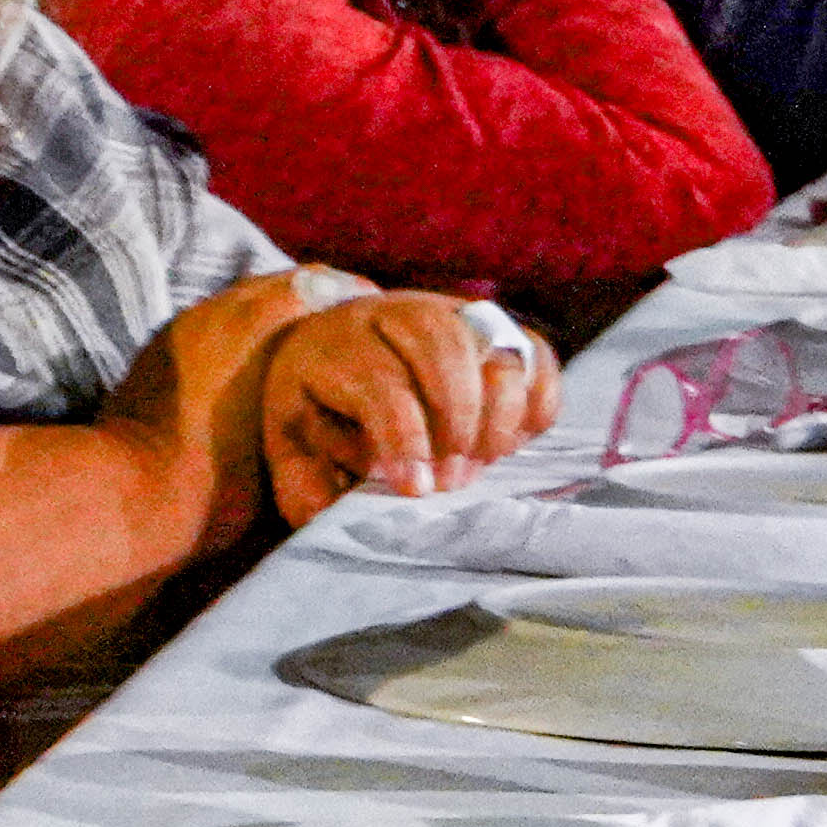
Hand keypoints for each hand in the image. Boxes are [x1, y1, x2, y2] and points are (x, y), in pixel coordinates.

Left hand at [258, 288, 549, 517]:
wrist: (334, 355)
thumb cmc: (314, 412)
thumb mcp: (290, 446)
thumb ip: (306, 480)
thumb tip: (337, 514)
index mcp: (332, 342)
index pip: (380, 383)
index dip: (404, 439)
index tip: (417, 488)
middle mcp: (392, 313)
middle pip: (444, 349)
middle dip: (457, 421)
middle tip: (454, 480)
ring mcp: (449, 312)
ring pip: (494, 344)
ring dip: (499, 414)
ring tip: (481, 463)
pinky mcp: (492, 325)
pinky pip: (534, 352)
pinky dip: (536, 398)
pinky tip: (512, 441)